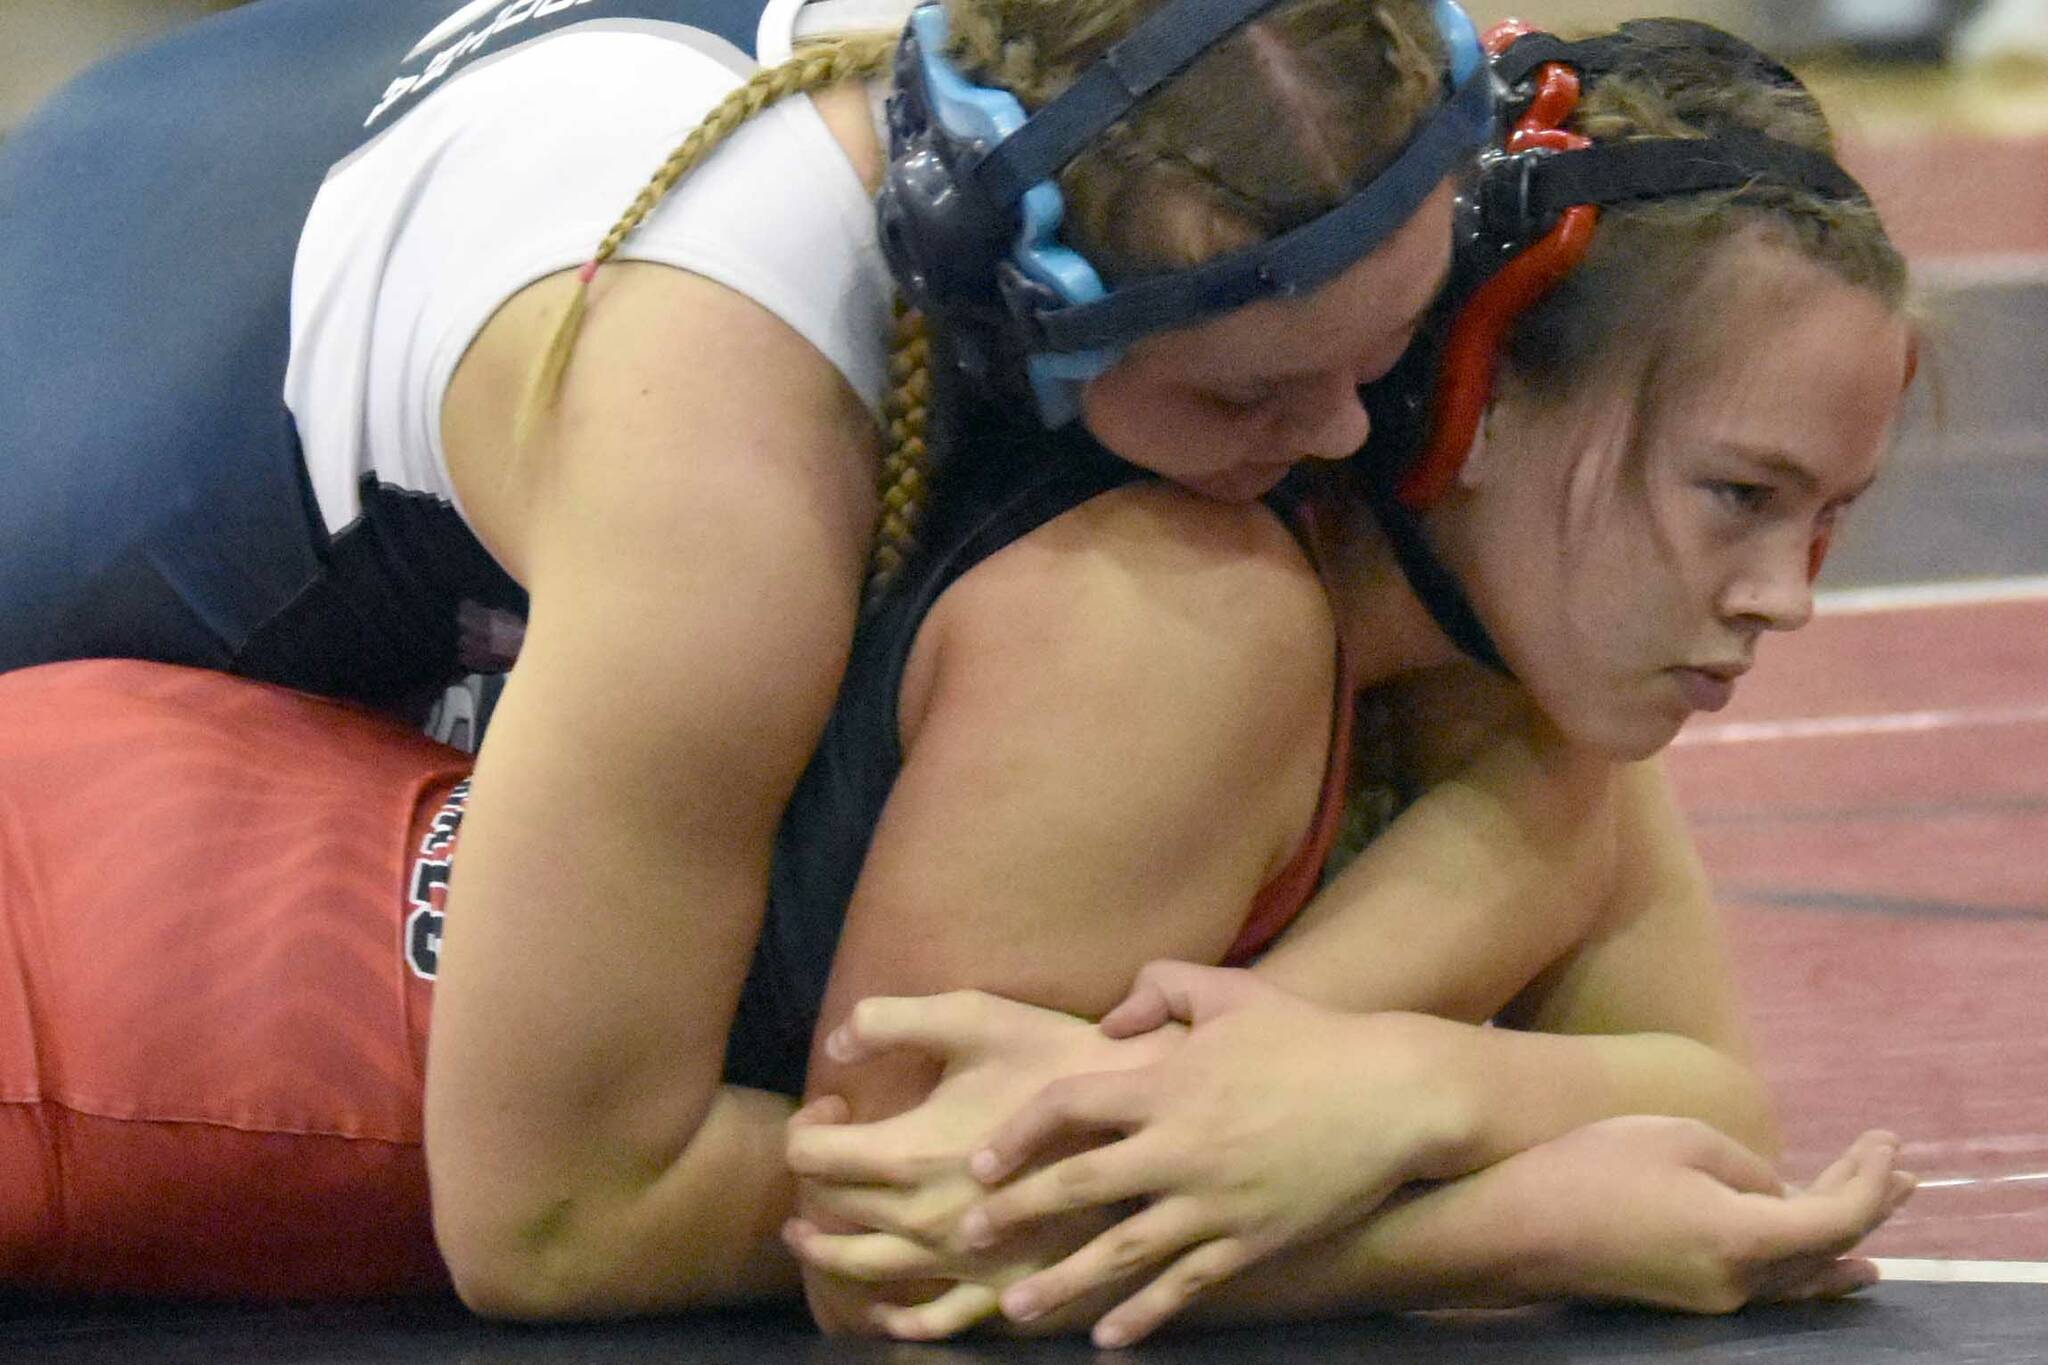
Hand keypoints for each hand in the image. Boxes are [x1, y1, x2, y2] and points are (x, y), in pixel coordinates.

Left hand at [784, 990, 1177, 1337]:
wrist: (1136, 1108)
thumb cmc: (1052, 1053)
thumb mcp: (969, 1015)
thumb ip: (888, 1021)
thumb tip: (833, 1043)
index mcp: (908, 1154)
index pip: (813, 1156)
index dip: (807, 1127)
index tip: (836, 1105)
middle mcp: (923, 1218)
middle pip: (832, 1211)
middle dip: (812, 1184)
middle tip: (820, 1156)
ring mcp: (960, 1260)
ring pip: (867, 1270)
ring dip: (827, 1255)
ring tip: (808, 1238)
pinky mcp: (1001, 1283)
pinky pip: (936, 1320)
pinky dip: (899, 1319)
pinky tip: (884, 1310)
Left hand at [957, 963, 1478, 1346]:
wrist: (1396, 1093)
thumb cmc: (1310, 1036)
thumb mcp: (1230, 993)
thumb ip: (1159, 991)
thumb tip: (1109, 1019)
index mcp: (1167, 1084)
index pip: (1068, 1107)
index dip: (1018, 1135)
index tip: (982, 1161)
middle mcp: (1181, 1148)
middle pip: (1078, 1187)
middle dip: (1016, 1213)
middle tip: (966, 1235)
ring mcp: (1216, 1201)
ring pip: (1122, 1253)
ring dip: (1062, 1284)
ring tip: (1016, 1309)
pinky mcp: (1252, 1240)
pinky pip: (1186, 1285)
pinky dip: (1143, 1314)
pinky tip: (1107, 1337)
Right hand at [1488, 1118, 1915, 1312]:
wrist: (1514, 1231)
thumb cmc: (1590, 1171)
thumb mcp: (1675, 1139)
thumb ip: (1745, 1167)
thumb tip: (1775, 1193)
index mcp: (1743, 1240)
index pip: (1838, 1218)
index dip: (1871, 1180)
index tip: (1888, 1140)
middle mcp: (1741, 1283)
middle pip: (1829, 1250)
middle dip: (1872, 1205)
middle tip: (1906, 1170)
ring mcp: (1714, 1298)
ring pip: (1803, 1271)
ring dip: (1846, 1235)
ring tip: (1886, 1212)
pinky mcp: (1689, 1295)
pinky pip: (1773, 1284)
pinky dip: (1813, 1266)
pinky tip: (1842, 1271)